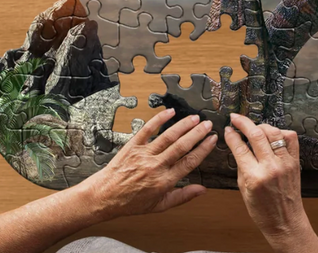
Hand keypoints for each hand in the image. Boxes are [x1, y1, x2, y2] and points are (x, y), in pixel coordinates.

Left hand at [89, 109, 216, 218]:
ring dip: (183, 125)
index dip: (203, 149)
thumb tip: (202, 190)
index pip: (189, 162)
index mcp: (164, 181)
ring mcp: (144, 154)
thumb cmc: (131, 202)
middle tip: (207, 124)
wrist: (105, 196)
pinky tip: (169, 112)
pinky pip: (147, 130)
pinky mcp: (133, 146)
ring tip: (194, 118)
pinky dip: (159, 120)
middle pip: (181, 146)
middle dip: (197, 134)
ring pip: (168, 137)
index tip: (212, 140)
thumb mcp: (159, 206)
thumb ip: (182, 196)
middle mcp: (155, 166)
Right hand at [225, 114, 317, 252]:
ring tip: (253, 128)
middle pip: (256, 135)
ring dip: (261, 126)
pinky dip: (280, 132)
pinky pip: (290, 138)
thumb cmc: (262, 210)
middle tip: (236, 117)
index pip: (239, 148)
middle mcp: (270, 167)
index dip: (231, 135)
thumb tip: (238, 145)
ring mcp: (285, 163)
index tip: (228, 129)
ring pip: (273, 132)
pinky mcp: (295, 161)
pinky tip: (272, 135)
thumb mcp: (243, 189)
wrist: (285, 222)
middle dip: (243, 122)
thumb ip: (241, 165)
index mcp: (254, 177)